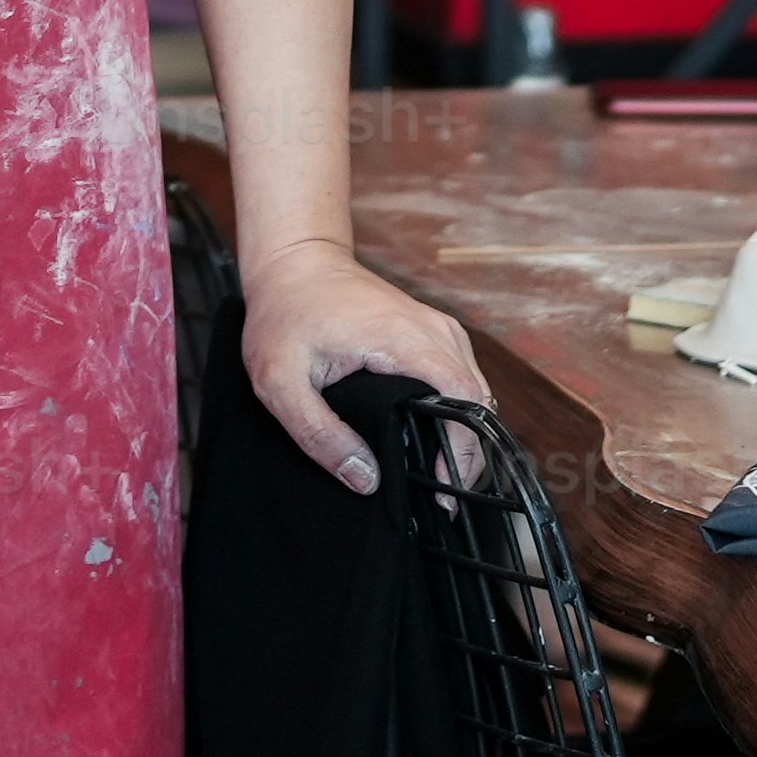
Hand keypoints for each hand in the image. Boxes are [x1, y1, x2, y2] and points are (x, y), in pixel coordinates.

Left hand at [240, 235, 490, 489]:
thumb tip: (365, 478)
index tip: (442, 486)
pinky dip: (455, 408)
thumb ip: (319, 434)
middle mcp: (432, 329)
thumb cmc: (284, 315)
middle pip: (477, 399)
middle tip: (439, 493)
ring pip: (473, 389)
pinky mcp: (432, 330)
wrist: (294, 262)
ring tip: (437, 471)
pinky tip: (431, 434)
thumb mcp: (279, 382)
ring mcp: (437, 326)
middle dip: (466, 450)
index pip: (462, 398)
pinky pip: (460, 376)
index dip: (462, 448)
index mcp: (401, 338)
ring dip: (463, 430)